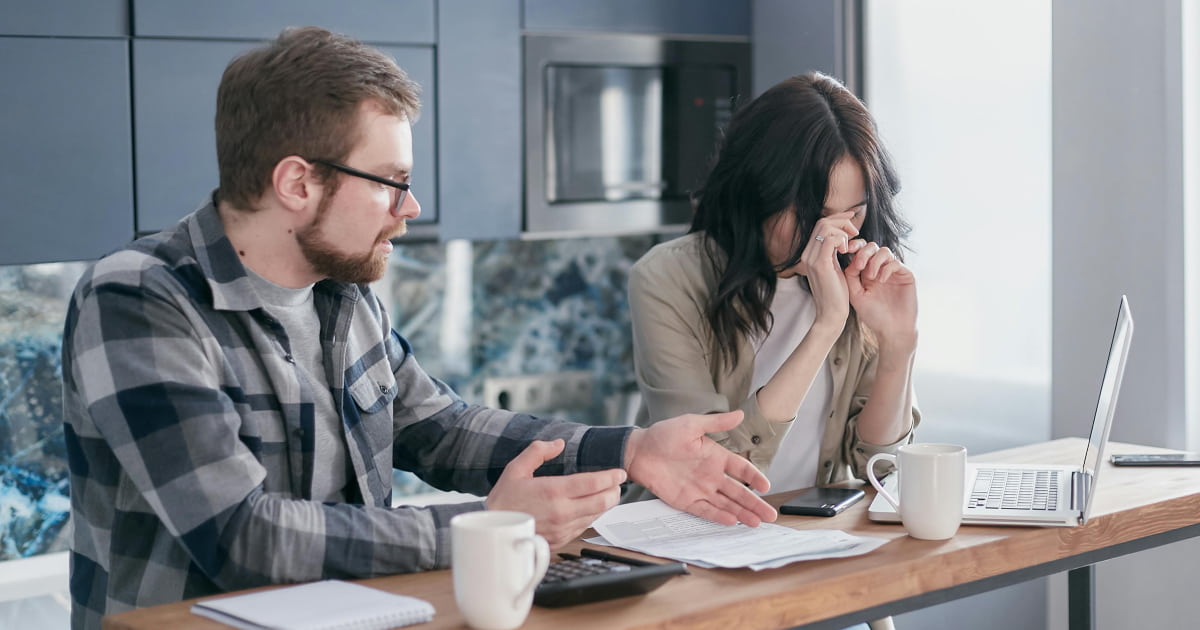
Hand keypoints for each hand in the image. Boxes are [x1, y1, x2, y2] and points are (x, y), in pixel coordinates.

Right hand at [487, 439, 626, 547]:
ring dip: (606, 504)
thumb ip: (538, 452)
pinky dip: (592, 516)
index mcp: (553, 491)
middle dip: (615, 491)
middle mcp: (562, 512)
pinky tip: (590, 508)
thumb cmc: (503, 500)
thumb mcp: (515, 469)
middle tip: (617, 483)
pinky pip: (584, 527)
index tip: (619, 472)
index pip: (593, 483)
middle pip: (602, 502)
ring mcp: (563, 529)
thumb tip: (558, 444)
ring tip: (607, 494)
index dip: (610, 477)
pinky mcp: (561, 540)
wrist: (491, 531)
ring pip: (596, 516)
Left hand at [624, 411, 776, 526]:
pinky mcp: (686, 500)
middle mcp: (711, 475)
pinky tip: (731, 521)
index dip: (754, 478)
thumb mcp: (691, 424)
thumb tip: (740, 414)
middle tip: (770, 515)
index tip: (766, 486)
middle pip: (738, 492)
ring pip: (725, 503)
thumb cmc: (663, 434)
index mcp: (715, 456)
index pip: (741, 469)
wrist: (639, 451)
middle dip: (754, 503)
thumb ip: (716, 423)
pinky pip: (705, 510)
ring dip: (741, 513)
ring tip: (756, 523)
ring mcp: (700, 489)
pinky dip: (718, 516)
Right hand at [797, 210, 862, 327]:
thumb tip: (843, 237)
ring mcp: (811, 258)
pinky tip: (848, 250)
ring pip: (825, 227)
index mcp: (809, 253)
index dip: (837, 219)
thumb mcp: (834, 267)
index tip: (852, 222)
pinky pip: (830, 240)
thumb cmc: (836, 293)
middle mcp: (807, 254)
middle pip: (822, 222)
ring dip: (843, 231)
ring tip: (853, 243)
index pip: (820, 225)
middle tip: (855, 233)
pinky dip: (842, 240)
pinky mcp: (820, 264)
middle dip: (842, 221)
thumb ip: (834, 252)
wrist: (830, 314)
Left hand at [844, 242, 917, 349]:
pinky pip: (895, 263)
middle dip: (864, 252)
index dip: (853, 247)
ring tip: (870, 277)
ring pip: (884, 251)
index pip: (860, 251)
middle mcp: (880, 268)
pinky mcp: (906, 275)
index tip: (844, 250)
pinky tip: (880, 280)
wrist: (892, 329)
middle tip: (859, 265)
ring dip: (874, 261)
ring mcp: (894, 271)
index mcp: (866, 271)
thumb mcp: (856, 294)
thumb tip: (848, 258)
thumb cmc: (873, 315)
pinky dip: (886, 269)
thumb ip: (850, 276)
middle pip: (872, 247)